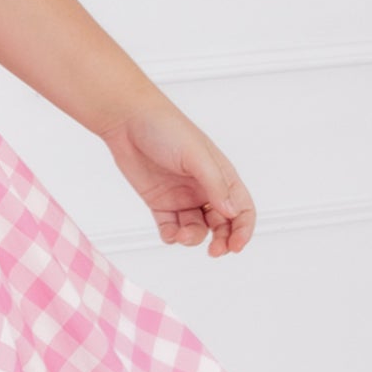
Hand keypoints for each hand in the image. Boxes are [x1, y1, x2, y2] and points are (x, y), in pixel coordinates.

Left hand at [97, 92, 255, 255]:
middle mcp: (204, 188)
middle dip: (222, 240)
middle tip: (215, 251)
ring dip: (193, 238)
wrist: (127, 121)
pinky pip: (170, 227)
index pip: (241, 208)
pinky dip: (172, 236)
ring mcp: (182, 197)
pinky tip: (169, 233)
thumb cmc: (166, 129)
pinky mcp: (159, 202)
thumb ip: (215, 184)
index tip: (236, 246)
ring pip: (196, 229)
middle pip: (222, 224)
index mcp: (220, 175)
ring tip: (182, 235)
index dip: (243, 229)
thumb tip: (233, 213)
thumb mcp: (196, 156)